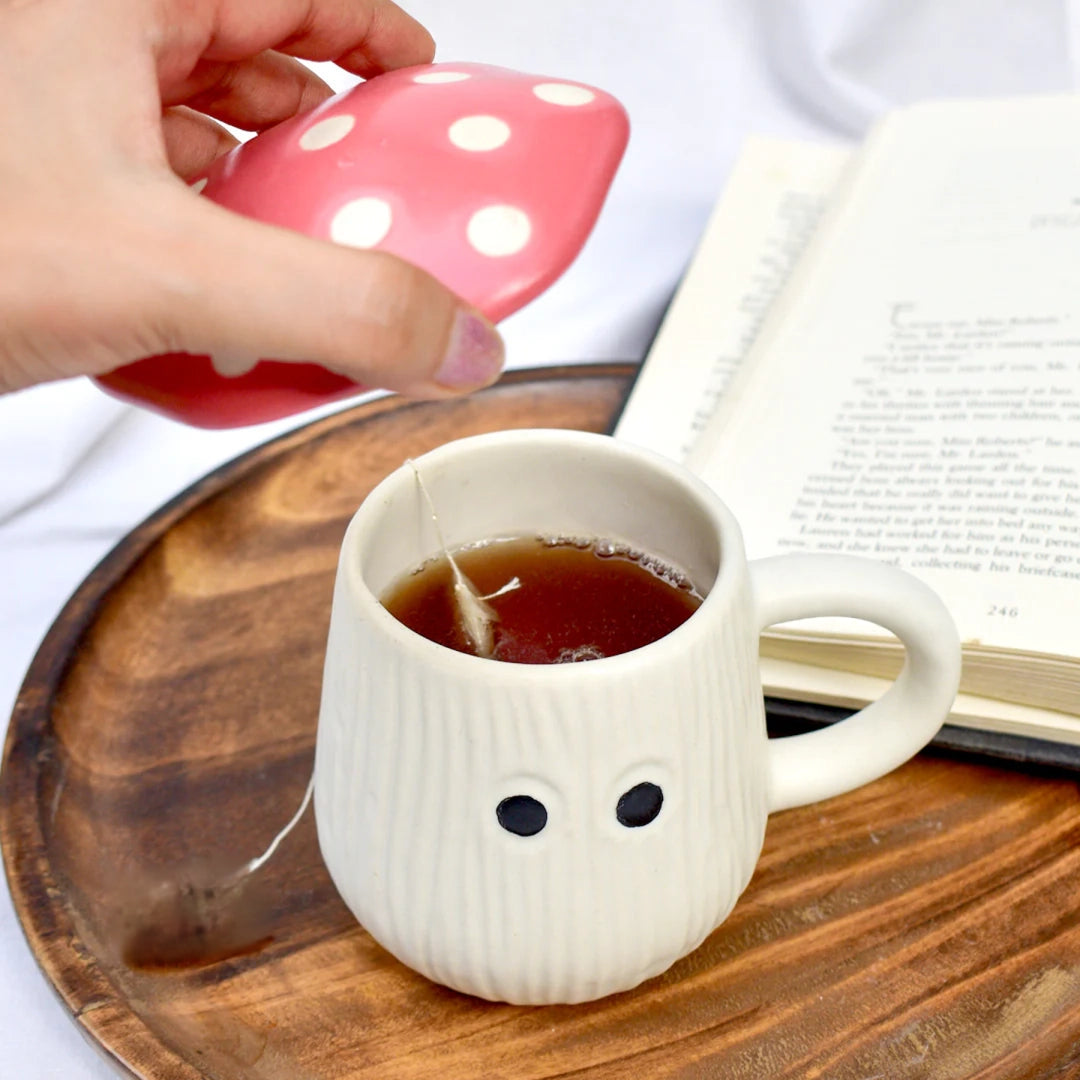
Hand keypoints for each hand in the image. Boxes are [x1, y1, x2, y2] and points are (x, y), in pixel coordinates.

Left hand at [0, 0, 504, 397]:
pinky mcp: (37, 202)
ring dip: (261, 194)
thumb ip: (334, 306)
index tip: (416, 78)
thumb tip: (459, 338)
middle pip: (244, 59)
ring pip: (193, 134)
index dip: (366, 27)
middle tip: (373, 189)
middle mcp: (76, 50)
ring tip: (308, 253)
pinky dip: (200, 245)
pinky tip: (217, 302)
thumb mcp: (167, 270)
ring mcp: (51, 126)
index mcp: (112, 7)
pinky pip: (148, 201)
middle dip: (323, 127)